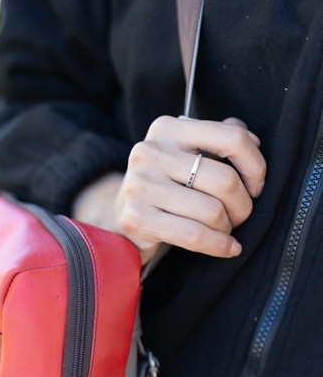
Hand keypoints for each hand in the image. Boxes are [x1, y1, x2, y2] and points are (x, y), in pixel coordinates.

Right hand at [72, 116, 266, 264]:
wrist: (120, 217)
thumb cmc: (166, 186)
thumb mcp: (188, 155)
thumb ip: (220, 140)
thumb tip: (255, 141)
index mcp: (168, 128)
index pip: (231, 137)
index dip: (255, 165)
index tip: (256, 186)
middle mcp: (151, 152)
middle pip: (224, 180)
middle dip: (243, 205)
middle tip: (241, 215)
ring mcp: (140, 185)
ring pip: (212, 212)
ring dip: (228, 228)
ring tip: (225, 230)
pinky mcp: (136, 218)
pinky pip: (194, 236)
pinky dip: (218, 246)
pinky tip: (227, 248)